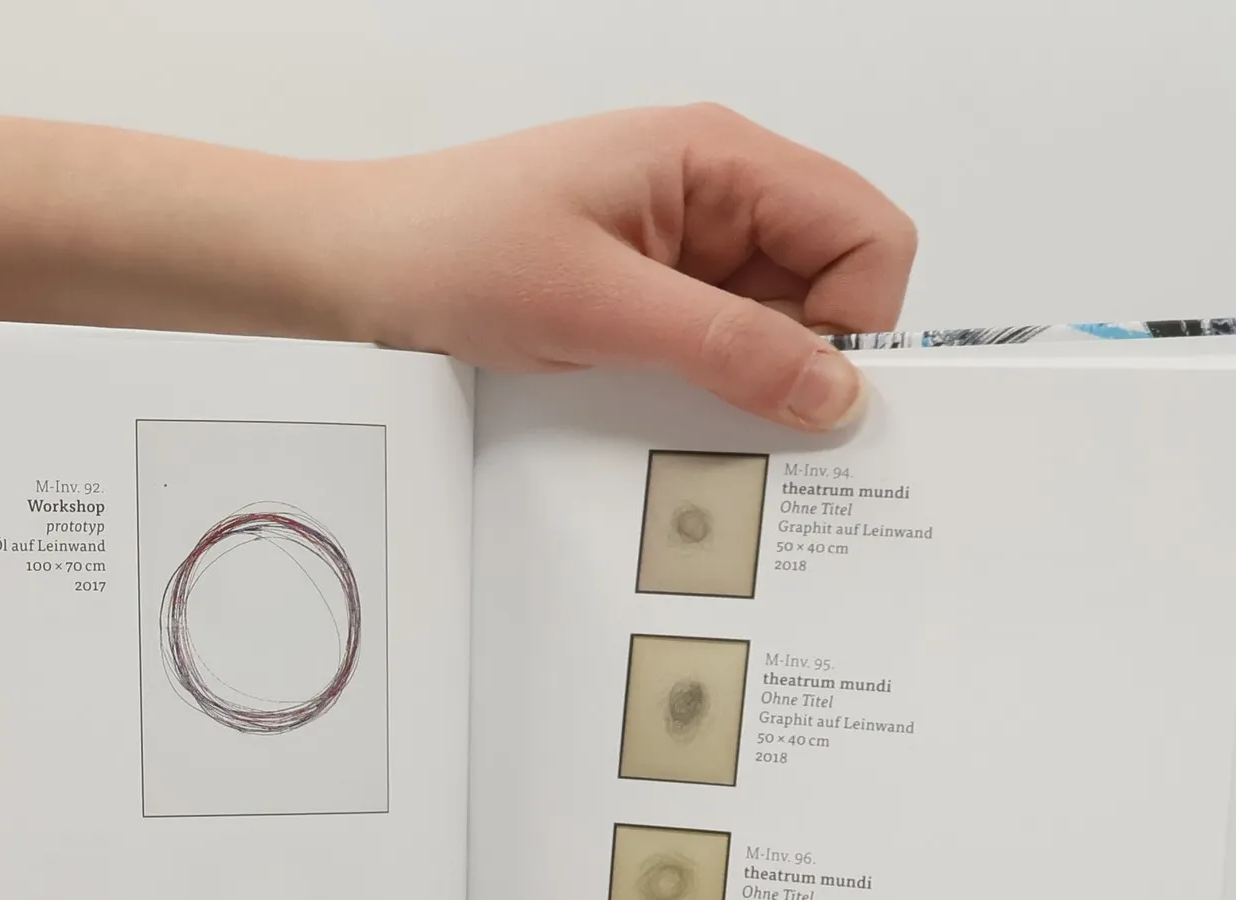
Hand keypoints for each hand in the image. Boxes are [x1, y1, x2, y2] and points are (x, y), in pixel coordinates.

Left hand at [340, 105, 916, 430]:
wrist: (368, 262)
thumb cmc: (459, 248)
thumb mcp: (600, 307)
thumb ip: (726, 347)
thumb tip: (833, 390)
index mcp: (721, 158)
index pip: (867, 233)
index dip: (860, 320)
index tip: (814, 391)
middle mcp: (721, 191)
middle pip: (838, 278)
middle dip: (813, 353)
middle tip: (749, 406)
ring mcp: (693, 240)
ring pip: (786, 318)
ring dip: (759, 371)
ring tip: (686, 396)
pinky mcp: (662, 286)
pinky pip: (729, 338)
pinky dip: (719, 378)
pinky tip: (669, 395)